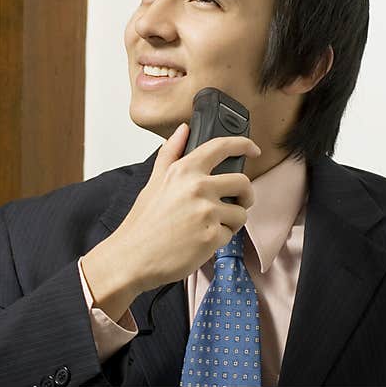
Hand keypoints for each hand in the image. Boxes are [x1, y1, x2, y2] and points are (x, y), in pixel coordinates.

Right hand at [81, 123, 259, 318]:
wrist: (133, 257)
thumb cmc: (143, 223)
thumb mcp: (153, 182)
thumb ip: (170, 153)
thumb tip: (182, 129)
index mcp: (183, 170)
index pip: (221, 147)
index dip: (243, 145)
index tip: (252, 150)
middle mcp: (198, 187)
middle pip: (243, 183)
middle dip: (244, 195)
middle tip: (236, 203)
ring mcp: (206, 212)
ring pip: (241, 212)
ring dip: (231, 221)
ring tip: (209, 227)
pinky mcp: (212, 236)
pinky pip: (231, 235)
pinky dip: (219, 240)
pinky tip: (200, 241)